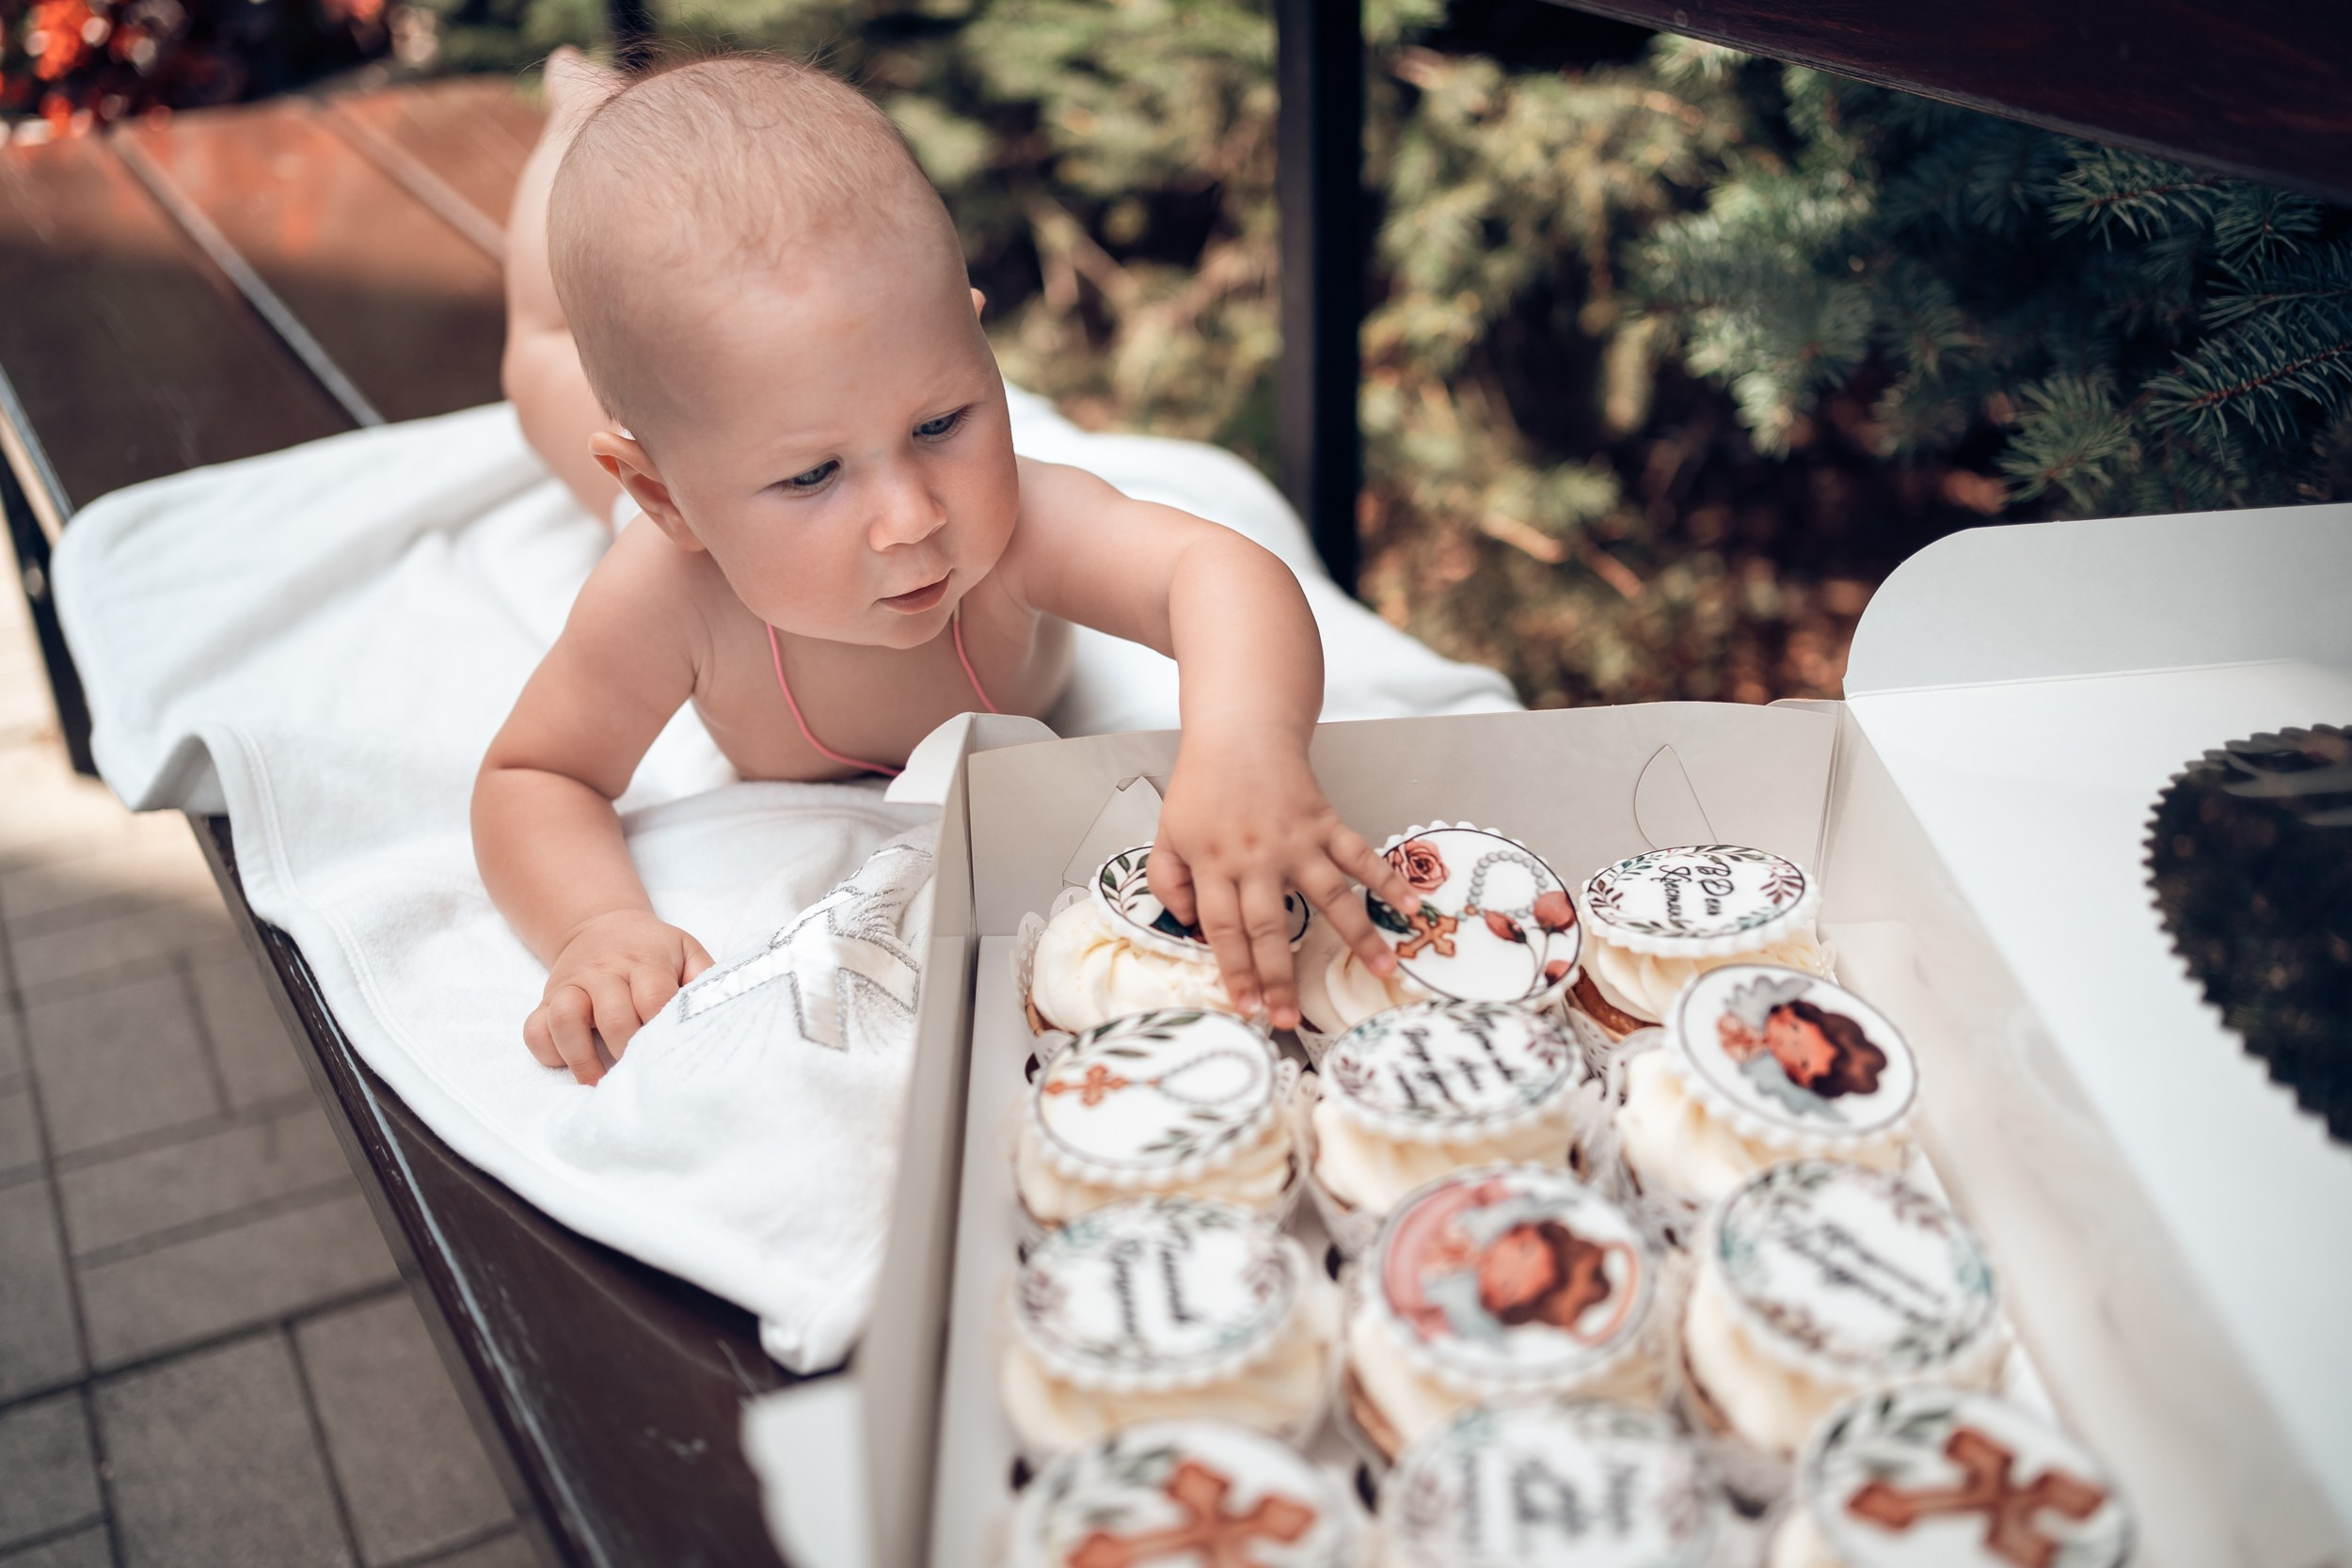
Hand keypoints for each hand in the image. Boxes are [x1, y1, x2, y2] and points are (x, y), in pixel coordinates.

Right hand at [525, 909, 714, 1084]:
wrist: (601, 926)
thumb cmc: (653, 950)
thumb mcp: (685, 951)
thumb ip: (706, 978)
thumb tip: (728, 1008)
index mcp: (644, 960)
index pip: (654, 997)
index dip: (662, 1029)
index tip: (672, 1055)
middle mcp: (603, 971)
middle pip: (613, 1015)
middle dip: (629, 1051)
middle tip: (642, 1077)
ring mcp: (571, 985)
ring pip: (565, 1019)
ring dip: (582, 1058)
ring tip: (601, 1085)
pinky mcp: (547, 1000)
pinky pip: (535, 1029)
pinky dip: (549, 1051)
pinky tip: (571, 1064)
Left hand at [1148, 731, 1420, 1030]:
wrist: (1240, 732)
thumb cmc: (1202, 786)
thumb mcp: (1167, 832)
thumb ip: (1167, 881)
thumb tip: (1189, 926)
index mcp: (1214, 863)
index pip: (1224, 929)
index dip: (1236, 971)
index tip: (1247, 1007)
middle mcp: (1257, 858)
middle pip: (1270, 927)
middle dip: (1279, 977)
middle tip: (1289, 1017)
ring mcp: (1296, 842)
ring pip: (1330, 897)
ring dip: (1359, 936)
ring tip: (1383, 971)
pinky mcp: (1325, 823)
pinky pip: (1360, 855)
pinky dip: (1386, 879)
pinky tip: (1410, 907)